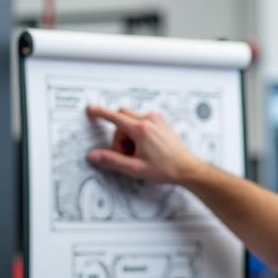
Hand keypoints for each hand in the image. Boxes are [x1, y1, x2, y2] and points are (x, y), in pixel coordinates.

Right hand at [86, 105, 206, 184]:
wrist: (186, 168)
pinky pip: (141, 121)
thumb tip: (95, 156)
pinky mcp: (160, 122)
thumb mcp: (135, 168)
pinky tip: (145, 148)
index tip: (91, 109)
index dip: (100, 113)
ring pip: (131, 120)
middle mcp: (149, 120)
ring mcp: (156, 120)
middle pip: (122, 119)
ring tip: (138, 153)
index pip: (115, 117)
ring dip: (128, 134)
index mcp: (142, 129)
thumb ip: (112, 161)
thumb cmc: (166, 168)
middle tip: (126, 153)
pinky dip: (137, 133)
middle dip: (118, 135)